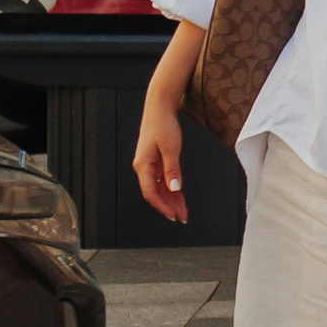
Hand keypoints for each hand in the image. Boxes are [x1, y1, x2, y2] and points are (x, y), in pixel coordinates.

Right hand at [132, 93, 189, 224]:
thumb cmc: (163, 125)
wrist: (159, 108)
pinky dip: (172, 189)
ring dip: (171, 200)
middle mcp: (144, 168)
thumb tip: (174, 188)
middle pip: (155, 193)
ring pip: (159, 189)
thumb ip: (172, 169)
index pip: (150, 192)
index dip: (162, 206)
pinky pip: (162, 180)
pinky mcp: (155, 162)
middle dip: (169, 207)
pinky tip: (180, 197)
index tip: (174, 215)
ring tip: (183, 211)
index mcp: (143, 165)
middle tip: (183, 217)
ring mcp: (149, 166)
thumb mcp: (171, 148)